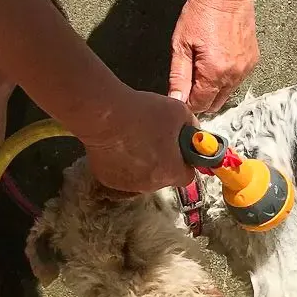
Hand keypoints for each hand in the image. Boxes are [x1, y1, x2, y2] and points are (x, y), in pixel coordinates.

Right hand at [79, 89, 195, 193]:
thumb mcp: (178, 111)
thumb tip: (192, 132)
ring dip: (142, 162)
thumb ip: (191, 126)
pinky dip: (122, 163)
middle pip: (163, 177)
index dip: (184, 162)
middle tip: (154, 139)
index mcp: (170, 172)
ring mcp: (127, 185)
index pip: (186, 176)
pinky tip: (119, 144)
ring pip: (141, 177)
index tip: (179, 150)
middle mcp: (150, 184)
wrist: (104, 115)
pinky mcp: (108, 179)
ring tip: (134, 139)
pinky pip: (121, 174)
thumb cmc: (140, 114)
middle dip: (162, 161)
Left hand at [168, 0, 259, 114]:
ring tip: (202, 69)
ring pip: (227, 93)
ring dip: (214, 89)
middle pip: (215, 103)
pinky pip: (237, 80)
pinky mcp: (253, 61)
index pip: (200, 104)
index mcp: (215, 72)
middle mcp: (234, 75)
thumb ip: (178, 77)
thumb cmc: (200, 13)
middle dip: (201, 99)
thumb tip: (176, 101)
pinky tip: (217, 62)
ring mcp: (246, 68)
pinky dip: (226, 78)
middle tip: (188, 84)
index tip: (179, 96)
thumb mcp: (181, 45)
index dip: (187, 104)